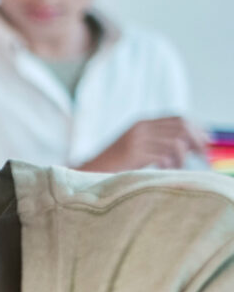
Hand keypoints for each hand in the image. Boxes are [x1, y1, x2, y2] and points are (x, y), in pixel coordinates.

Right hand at [82, 116, 207, 174]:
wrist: (86, 173)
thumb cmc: (113, 165)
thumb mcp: (135, 147)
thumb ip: (156, 141)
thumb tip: (188, 144)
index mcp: (141, 123)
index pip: (178, 118)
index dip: (196, 129)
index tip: (205, 143)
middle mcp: (140, 127)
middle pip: (181, 126)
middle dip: (197, 141)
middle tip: (204, 156)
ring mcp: (136, 140)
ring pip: (176, 141)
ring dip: (184, 156)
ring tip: (181, 167)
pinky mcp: (134, 154)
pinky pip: (165, 155)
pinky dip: (172, 164)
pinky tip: (168, 171)